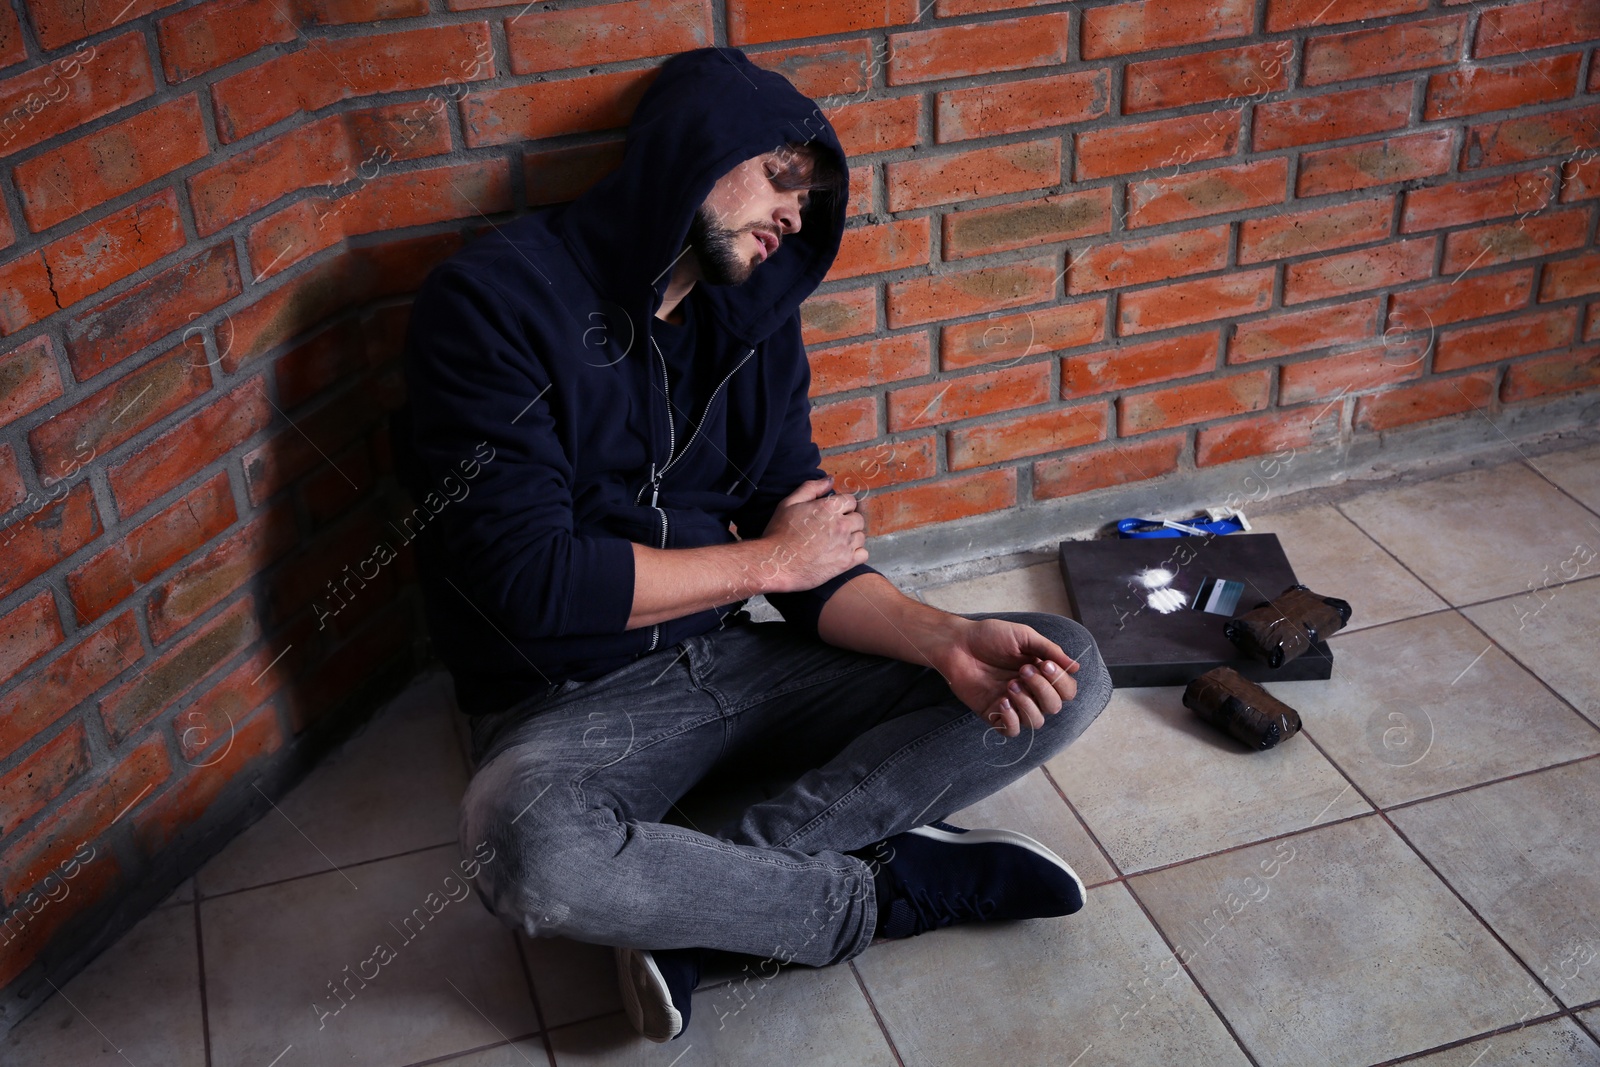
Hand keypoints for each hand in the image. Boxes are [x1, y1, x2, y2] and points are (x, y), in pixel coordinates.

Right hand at [757, 476, 867, 593]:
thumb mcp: (789, 503)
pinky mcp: (846, 563)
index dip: (842, 506)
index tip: (832, 514)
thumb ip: (811, 488)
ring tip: (836, 542)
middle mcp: (841, 525)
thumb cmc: (780, 532)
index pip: (851, 501)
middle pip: (858, 519)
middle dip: (848, 521)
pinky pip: (863, 554)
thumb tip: (830, 479)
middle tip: (833, 529)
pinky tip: (842, 553)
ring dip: (852, 537)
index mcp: (830, 507)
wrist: (777, 563)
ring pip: (861, 536)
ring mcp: (845, 545)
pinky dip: (856, 554)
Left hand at [934, 618, 1079, 737]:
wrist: (958, 643)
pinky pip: (1011, 731)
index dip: (1060, 681)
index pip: (1067, 690)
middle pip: (1054, 707)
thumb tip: (1075, 667)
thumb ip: (1049, 650)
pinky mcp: (994, 714)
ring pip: (1036, 722)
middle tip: (1022, 670)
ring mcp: (1013, 704)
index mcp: (1042, 674)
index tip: (1044, 664)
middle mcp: (1031, 692)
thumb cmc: (989, 636)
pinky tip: (1002, 701)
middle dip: (1042, 689)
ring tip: (1010, 684)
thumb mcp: (1024, 636)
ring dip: (1027, 703)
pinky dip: (1011, 720)